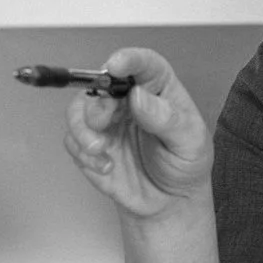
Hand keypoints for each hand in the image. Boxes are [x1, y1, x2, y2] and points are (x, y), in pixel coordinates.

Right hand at [61, 48, 211, 221]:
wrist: (170, 202)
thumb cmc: (185, 164)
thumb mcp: (190, 143)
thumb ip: (166, 120)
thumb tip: (138, 96)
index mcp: (158, 89)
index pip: (144, 64)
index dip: (128, 59)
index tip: (115, 65)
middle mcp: (128, 100)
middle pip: (101, 85)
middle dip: (98, 102)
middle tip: (103, 121)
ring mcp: (107, 122)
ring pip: (78, 109)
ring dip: (82, 128)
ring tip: (99, 149)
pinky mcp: (91, 145)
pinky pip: (73, 140)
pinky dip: (83, 153)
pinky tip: (106, 167)